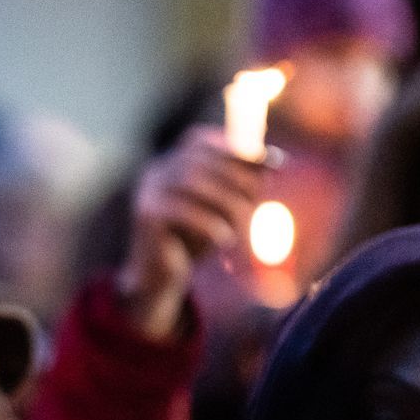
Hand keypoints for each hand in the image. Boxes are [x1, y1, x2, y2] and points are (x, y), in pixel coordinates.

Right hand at [115, 125, 265, 340]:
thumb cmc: (193, 241)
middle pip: (197, 160)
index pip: (199, 140)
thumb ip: (239, 186)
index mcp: (169, 163)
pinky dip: (209, 223)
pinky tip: (224, 239)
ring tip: (245, 220)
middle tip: (260, 194)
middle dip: (234, 175)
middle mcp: (154, 172)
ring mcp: (147, 192)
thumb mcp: (219, 211)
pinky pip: (182, 212)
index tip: (272, 160)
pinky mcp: (146, 217)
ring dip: (225, 200)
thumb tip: (273, 162)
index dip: (235, 146)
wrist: (159, 279)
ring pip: (191, 183)